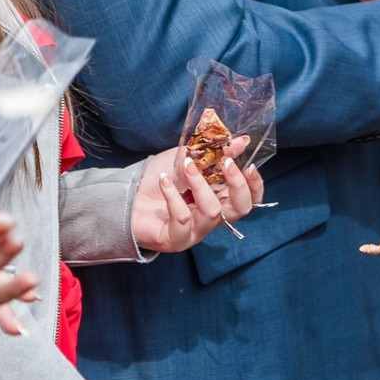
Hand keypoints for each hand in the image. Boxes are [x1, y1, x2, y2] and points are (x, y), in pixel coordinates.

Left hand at [131, 139, 263, 252]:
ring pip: (212, 211)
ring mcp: (195, 231)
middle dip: (237, 184)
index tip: (249, 165)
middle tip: (226, 163)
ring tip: (186, 166)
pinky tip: (164, 180)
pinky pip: (183, 217)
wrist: (125, 197)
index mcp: (219, 200)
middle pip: (241, 209)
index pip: (249, 199)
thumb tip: (242, 140)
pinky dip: (173, 195)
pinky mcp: (176, 239)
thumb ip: (214, 152)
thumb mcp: (188, 159)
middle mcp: (211, 218)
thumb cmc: (158, 179)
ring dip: (200, 184)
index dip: (255, 185)